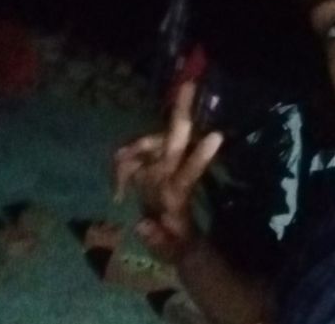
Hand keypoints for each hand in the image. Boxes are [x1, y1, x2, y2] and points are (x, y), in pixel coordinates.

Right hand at [112, 81, 223, 262]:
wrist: (173, 238)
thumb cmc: (176, 243)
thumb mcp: (170, 249)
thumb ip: (159, 240)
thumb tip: (143, 227)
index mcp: (179, 192)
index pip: (189, 172)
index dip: (200, 156)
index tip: (216, 136)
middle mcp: (170, 172)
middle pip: (176, 138)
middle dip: (182, 112)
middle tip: (190, 84)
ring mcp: (159, 167)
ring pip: (145, 144)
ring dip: (131, 154)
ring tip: (118, 192)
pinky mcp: (146, 168)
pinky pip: (127, 158)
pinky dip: (120, 171)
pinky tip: (117, 195)